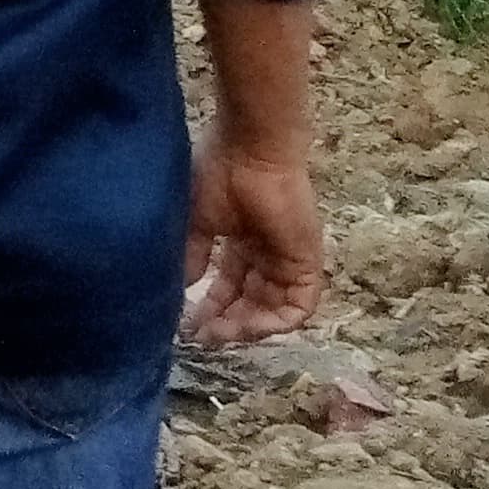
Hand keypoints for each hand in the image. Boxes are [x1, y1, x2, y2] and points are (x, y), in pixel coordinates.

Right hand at [184, 126, 325, 343]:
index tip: (187, 324)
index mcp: (241, 241)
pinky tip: (247, 327)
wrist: (250, 152)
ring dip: (248, 327)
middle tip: (202, 336)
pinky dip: (276, 323)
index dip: (210, 307)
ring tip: (221, 333)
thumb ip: (193, 256)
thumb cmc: (218, 175)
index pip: (230, 286)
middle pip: (251, 301)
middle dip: (226, 322)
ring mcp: (288, 260)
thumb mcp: (196, 220)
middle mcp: (267, 255)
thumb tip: (181, 288)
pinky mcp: (307, 263)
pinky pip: (299, 306)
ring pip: (274, 308)